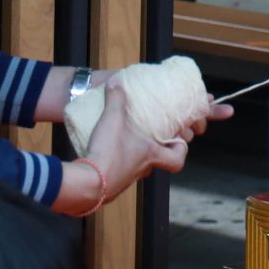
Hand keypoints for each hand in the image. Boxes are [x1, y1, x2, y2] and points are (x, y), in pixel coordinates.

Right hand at [85, 78, 231, 188]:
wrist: (87, 184)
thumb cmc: (109, 152)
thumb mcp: (113, 119)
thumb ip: (116, 99)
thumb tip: (116, 83)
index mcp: (152, 154)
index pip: (178, 158)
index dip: (181, 148)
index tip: (178, 137)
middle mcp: (144, 169)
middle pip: (158, 160)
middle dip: (156, 147)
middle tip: (149, 134)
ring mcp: (128, 179)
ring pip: (139, 166)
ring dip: (136, 154)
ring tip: (125, 138)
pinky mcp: (113, 185)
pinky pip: (122, 172)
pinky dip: (119, 162)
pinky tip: (108, 151)